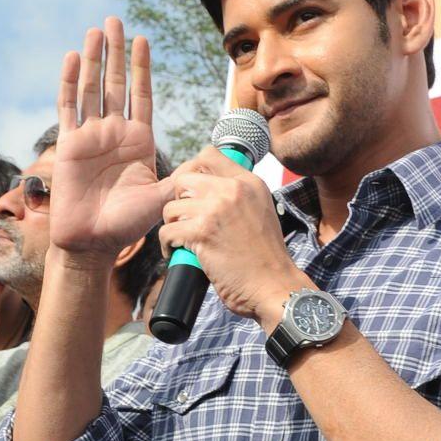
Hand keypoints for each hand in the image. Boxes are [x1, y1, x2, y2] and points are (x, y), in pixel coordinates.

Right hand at [52, 18, 174, 258]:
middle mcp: (113, 132)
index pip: (141, 94)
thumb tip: (211, 161)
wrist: (94, 241)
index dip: (141, 67)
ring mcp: (89, 136)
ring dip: (91, 58)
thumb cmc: (127, 224)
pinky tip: (70, 58)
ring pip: (90, 88)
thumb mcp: (164, 196)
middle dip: (115, 51)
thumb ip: (183, 176)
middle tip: (114, 20)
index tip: (143, 39)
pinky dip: (68, 82)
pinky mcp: (68, 144)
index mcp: (138, 140)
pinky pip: (68, 108)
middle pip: (113, 82)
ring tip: (95, 30)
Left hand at [160, 149, 306, 325]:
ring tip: (183, 240)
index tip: (190, 191)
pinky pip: (167, 231)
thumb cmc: (265, 257)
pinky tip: (176, 252)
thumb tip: (207, 187)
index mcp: (248, 182)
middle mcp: (232, 189)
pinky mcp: (202, 232)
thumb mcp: (261, 210)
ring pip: (171, 207)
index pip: (209, 154)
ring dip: (172, 226)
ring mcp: (216, 209)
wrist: (274, 285)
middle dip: (178, 200)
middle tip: (185, 220)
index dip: (192, 171)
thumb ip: (238, 195)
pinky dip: (167, 245)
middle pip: (183, 179)